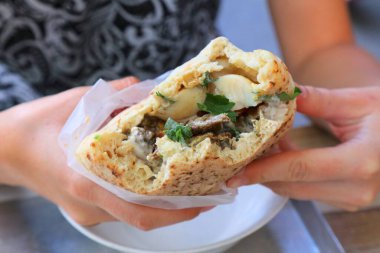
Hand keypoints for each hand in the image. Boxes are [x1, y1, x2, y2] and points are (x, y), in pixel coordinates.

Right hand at [0, 77, 205, 229]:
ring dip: (165, 207)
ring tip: (194, 188)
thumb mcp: (76, 102)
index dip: (176, 211)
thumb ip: (116, 95)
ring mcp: (86, 211)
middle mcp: (88, 203)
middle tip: (210, 195)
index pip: (139, 209)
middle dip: (180, 211)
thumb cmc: (36, 126)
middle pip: (143, 219)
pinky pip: (123, 210)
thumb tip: (147, 88)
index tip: (204, 202)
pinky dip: (146, 201)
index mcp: (85, 180)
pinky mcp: (85, 209)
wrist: (5, 149)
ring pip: (134, 217)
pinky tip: (161, 184)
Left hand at [228, 85, 379, 210]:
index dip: (263, 170)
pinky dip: (287, 176)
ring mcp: (352, 197)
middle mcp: (356, 187)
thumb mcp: (356, 102)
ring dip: (272, 174)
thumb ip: (317, 100)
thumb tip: (280, 93)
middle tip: (236, 158)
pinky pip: (307, 190)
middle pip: (293, 185)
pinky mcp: (346, 197)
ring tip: (255, 152)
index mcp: (360, 160)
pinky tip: (277, 156)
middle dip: (261, 173)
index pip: (299, 169)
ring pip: (297, 191)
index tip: (235, 174)